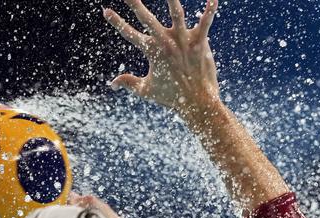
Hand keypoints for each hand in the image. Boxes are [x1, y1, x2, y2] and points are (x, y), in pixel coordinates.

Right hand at [103, 0, 220, 114]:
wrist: (198, 105)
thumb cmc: (173, 98)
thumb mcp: (147, 91)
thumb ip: (129, 83)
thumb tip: (112, 83)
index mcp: (152, 52)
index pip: (130, 34)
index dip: (117, 23)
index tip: (106, 11)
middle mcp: (166, 43)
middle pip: (147, 19)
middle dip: (135, 4)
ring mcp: (183, 42)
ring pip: (176, 14)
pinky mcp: (200, 43)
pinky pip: (205, 24)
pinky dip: (210, 12)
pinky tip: (214, 0)